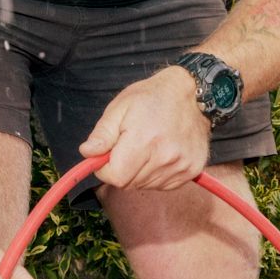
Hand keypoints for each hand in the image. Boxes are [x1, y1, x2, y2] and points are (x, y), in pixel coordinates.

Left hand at [82, 66, 213, 191]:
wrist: (191, 93)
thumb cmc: (151, 97)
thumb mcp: (120, 107)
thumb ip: (102, 134)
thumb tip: (87, 153)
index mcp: (144, 140)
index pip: (116, 177)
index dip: (105, 169)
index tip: (107, 155)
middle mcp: (166, 156)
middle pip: (130, 183)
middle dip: (121, 169)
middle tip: (128, 146)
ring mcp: (181, 165)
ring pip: (146, 185)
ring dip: (139, 172)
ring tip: (147, 147)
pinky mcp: (192, 170)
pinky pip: (163, 185)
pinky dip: (156, 174)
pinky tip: (160, 154)